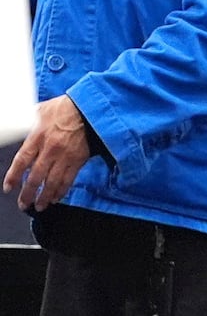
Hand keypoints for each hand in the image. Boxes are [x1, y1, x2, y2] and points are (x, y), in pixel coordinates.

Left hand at [3, 95, 92, 210]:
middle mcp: (50, 149)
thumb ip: (26, 122)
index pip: (22, 161)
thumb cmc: (63, 108)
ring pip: (53, 182)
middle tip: (23, 204)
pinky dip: (61, 191)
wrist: (88, 110)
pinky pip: (69, 180)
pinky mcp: (78, 161)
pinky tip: (56, 198)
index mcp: (38, 137)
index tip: (9, 188)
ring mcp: (65, 157)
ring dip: (44, 196)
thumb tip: (14, 125)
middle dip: (28, 193)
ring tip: (39, 206)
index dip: (14, 177)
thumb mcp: (38, 110)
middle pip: (36, 177)